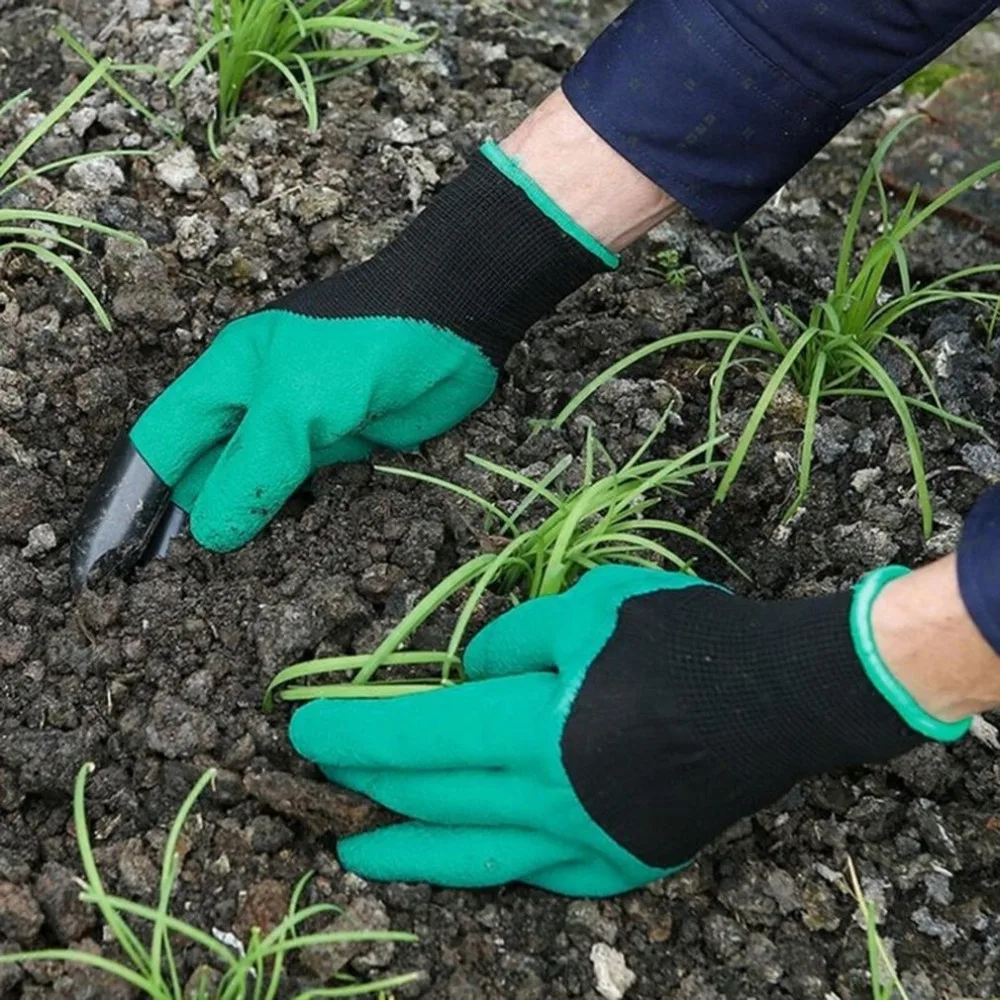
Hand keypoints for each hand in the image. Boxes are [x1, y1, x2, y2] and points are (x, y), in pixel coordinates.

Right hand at [70, 142, 612, 584]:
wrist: (457, 323)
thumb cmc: (366, 346)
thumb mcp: (297, 403)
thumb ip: (252, 466)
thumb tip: (208, 532)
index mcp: (226, 380)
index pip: (161, 445)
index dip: (136, 496)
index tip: (120, 557)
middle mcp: (255, 406)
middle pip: (206, 471)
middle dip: (191, 521)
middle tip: (172, 588)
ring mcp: (301, 430)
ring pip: (256, 488)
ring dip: (244, 527)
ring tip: (221, 587)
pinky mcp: (344, 449)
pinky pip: (306, 493)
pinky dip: (292, 522)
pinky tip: (282, 559)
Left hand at [290, 563, 966, 896]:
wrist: (781, 697)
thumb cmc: (682, 638)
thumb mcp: (587, 605)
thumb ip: (513, 641)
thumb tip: (473, 677)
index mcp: (532, 729)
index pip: (416, 736)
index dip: (354, 732)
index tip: (305, 729)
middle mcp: (546, 800)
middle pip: (433, 795)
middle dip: (369, 782)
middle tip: (325, 774)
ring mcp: (585, 843)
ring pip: (474, 856)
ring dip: (408, 852)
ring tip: (357, 854)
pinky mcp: (621, 863)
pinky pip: (537, 872)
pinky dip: (491, 862)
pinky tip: (469, 857)